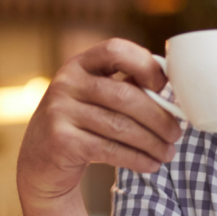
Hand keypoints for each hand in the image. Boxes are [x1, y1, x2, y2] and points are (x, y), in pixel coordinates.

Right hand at [17, 39, 182, 204]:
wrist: (40, 162)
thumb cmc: (81, 126)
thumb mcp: (95, 99)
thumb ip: (126, 87)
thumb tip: (174, 90)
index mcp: (79, 65)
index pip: (114, 50)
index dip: (144, 64)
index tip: (163, 86)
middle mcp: (65, 83)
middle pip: (124, 96)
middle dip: (159, 117)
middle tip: (176, 134)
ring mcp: (60, 112)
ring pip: (120, 127)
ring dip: (152, 143)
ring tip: (168, 153)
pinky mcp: (61, 141)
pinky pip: (110, 149)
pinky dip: (137, 159)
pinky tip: (151, 164)